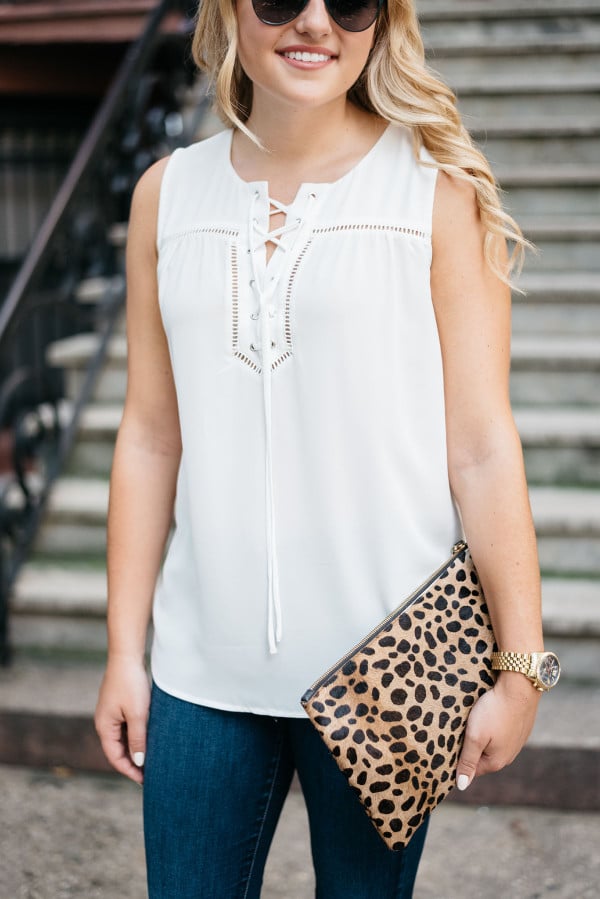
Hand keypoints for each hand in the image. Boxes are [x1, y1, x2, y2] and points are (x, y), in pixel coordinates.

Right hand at [94, 656, 150, 783]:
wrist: (126, 655)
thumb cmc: (131, 684)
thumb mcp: (137, 714)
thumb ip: (138, 739)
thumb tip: (138, 763)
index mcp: (104, 727)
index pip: (115, 757)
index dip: (129, 771)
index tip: (145, 781)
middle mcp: (104, 722)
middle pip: (117, 750)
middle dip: (132, 763)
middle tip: (151, 774)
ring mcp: (111, 713)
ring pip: (123, 738)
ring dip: (135, 749)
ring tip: (152, 759)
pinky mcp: (118, 704)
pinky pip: (126, 727)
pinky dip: (136, 736)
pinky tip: (149, 739)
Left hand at [455, 671, 540, 790]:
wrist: (520, 688)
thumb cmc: (494, 711)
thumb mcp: (475, 736)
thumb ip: (468, 761)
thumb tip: (462, 786)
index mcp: (496, 762)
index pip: (471, 769)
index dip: (458, 759)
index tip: (449, 745)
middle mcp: (508, 756)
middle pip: (481, 757)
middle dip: (470, 747)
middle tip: (461, 730)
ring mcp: (516, 742)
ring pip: (491, 744)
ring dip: (482, 736)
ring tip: (475, 721)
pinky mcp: (520, 728)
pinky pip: (501, 733)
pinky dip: (493, 727)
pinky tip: (489, 715)